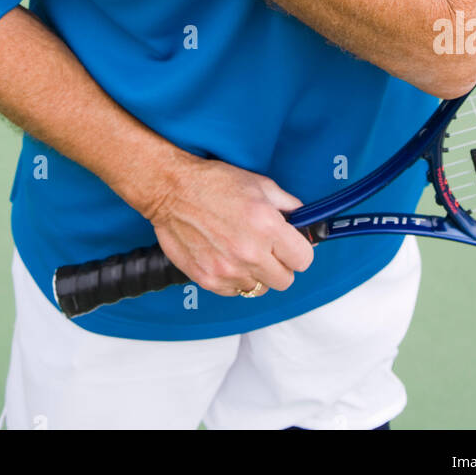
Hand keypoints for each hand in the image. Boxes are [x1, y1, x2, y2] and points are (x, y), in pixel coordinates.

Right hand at [145, 157, 314, 297]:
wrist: (172, 190)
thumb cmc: (214, 183)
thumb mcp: (260, 184)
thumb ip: (288, 206)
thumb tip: (304, 222)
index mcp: (267, 227)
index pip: (304, 259)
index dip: (299, 251)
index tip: (290, 245)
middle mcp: (250, 253)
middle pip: (285, 280)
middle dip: (280, 265)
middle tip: (268, 249)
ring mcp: (228, 270)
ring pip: (260, 288)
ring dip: (256, 274)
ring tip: (242, 251)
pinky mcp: (209, 280)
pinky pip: (235, 291)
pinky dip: (234, 279)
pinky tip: (226, 257)